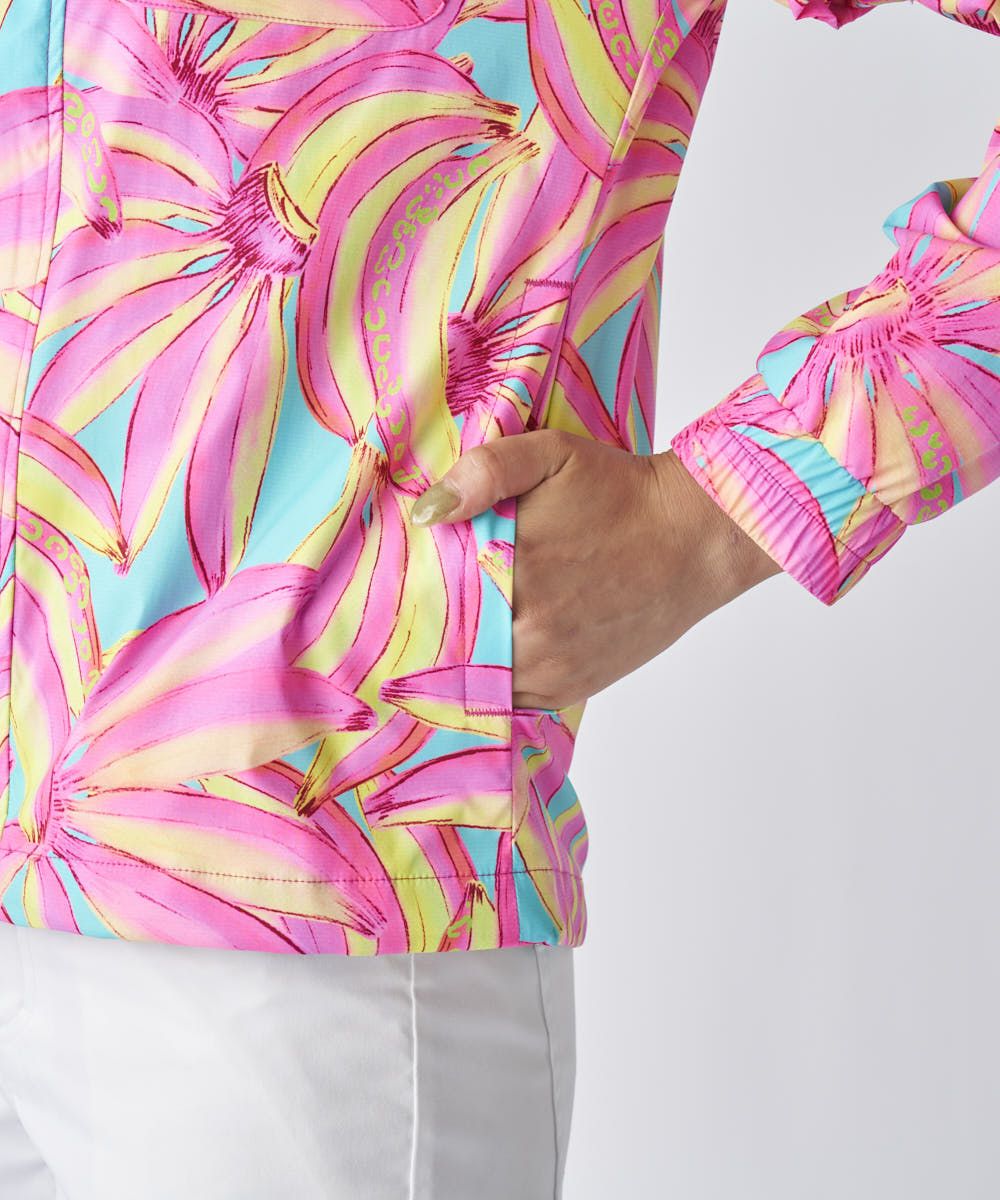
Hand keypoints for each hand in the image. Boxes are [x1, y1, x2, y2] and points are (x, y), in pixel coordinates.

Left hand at [409, 430, 781, 709]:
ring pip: (474, 677)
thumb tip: (426, 515)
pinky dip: (493, 682)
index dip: (411, 597)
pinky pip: (508, 698)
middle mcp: (526, 629)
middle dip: (431, 629)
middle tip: (411, 616)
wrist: (692, 538)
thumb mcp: (552, 454)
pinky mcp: (568, 688)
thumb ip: (486, 471)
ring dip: (460, 660)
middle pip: (447, 642)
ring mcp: (548, 667)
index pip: (431, 599)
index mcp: (509, 569)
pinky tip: (490, 655)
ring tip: (448, 636)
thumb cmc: (620, 492)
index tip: (393, 591)